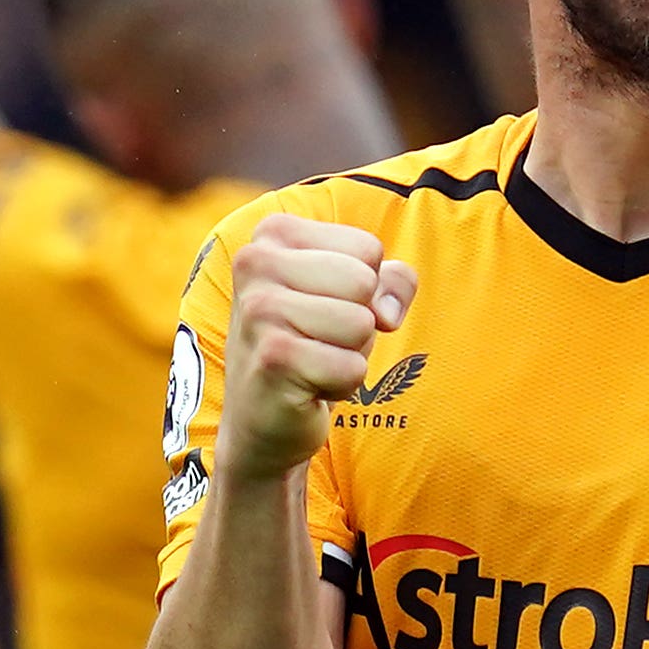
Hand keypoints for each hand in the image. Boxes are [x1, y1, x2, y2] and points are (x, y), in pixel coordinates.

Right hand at [216, 217, 418, 488]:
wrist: (261, 415)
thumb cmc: (311, 343)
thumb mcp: (354, 297)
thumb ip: (392, 281)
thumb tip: (388, 311)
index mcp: (274, 233)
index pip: (368, 249)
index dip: (366, 287)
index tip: (326, 306)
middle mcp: (255, 262)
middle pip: (365, 282)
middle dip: (359, 320)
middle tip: (319, 339)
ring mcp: (259, 310)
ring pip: (362, 324)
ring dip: (350, 354)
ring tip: (313, 360)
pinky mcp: (272, 358)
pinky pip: (353, 368)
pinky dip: (341, 385)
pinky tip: (307, 386)